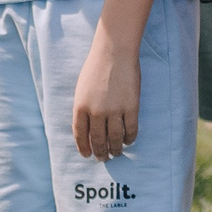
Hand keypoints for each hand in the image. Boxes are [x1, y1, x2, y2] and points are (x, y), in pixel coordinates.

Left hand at [71, 21, 141, 160]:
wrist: (114, 53)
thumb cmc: (96, 68)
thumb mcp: (82, 88)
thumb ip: (83, 108)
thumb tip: (87, 128)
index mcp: (80, 106)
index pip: (80, 134)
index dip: (84, 147)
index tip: (86, 155)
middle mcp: (96, 111)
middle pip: (98, 140)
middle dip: (100, 152)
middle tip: (103, 158)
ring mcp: (114, 111)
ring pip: (115, 139)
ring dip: (115, 149)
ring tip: (116, 153)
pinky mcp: (131, 108)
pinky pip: (131, 131)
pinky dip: (129, 139)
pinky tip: (128, 141)